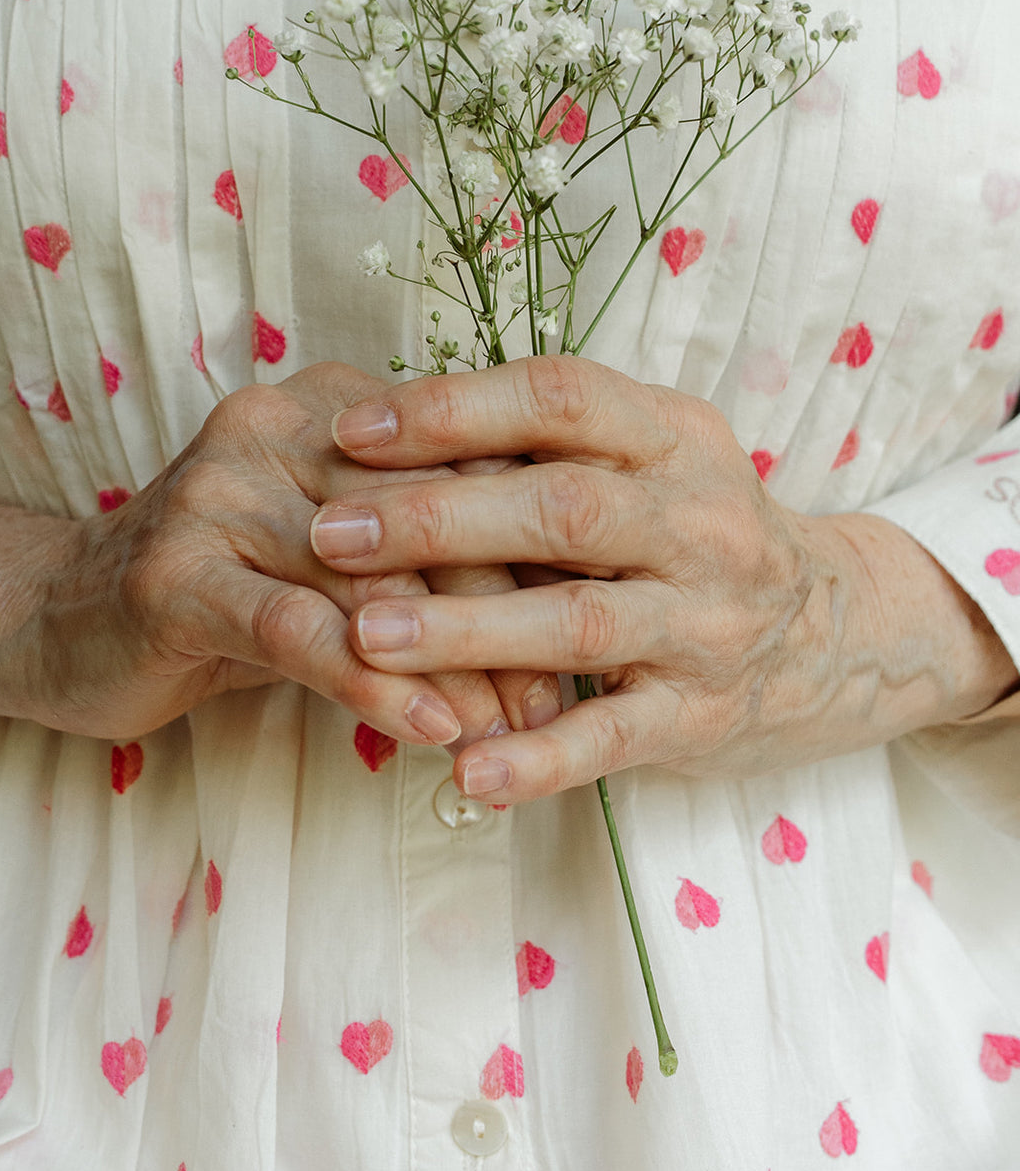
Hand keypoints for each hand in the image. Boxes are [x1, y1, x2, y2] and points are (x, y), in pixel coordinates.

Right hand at [0, 362, 540, 743]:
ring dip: (451, 662)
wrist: (75, 616)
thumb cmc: (239, 592)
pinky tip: (425, 730)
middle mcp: (282, 423)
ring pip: (371, 575)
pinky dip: (371, 683)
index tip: (592, 627)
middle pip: (429, 514)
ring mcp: (221, 489)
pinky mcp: (175, 569)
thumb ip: (437, 568)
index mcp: (340, 406)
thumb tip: (566, 632)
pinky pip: (298, 629)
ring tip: (507, 728)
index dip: (536, 549)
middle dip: (505, 614)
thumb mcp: (346, 563)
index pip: (465, 462)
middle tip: (558, 696)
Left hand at [309, 356, 1016, 800]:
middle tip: (331, 535)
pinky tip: (463, 772)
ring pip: (577, 622)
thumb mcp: (657, 457)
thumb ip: (552, 443)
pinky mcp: (702, 715)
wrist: (840, 632)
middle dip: (439, 519)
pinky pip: (613, 738)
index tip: (351, 433)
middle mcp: (699, 521)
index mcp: (674, 438)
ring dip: (467, 630)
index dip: (453, 411)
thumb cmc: (699, 530)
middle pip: (563, 508)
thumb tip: (393, 430)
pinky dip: (537, 758)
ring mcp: (705, 623)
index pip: (560, 399)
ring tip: (368, 640)